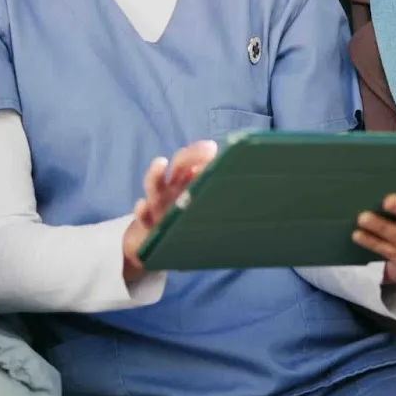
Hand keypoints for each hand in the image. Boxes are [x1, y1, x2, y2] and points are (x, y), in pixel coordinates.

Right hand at [122, 140, 217, 281]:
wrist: (151, 247)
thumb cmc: (184, 225)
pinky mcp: (146, 224)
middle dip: (192, 155)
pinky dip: (141, 210)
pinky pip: (142, 216)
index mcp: (187, 182)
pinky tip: (142, 206)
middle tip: (209, 148)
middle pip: (179, 164)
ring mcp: (156, 204)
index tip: (214, 150)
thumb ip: (216, 197)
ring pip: (155, 185)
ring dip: (156, 173)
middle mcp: (172, 189)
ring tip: (160, 163)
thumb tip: (254, 197)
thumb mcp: (201, 210)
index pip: (194, 160)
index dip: (202, 153)